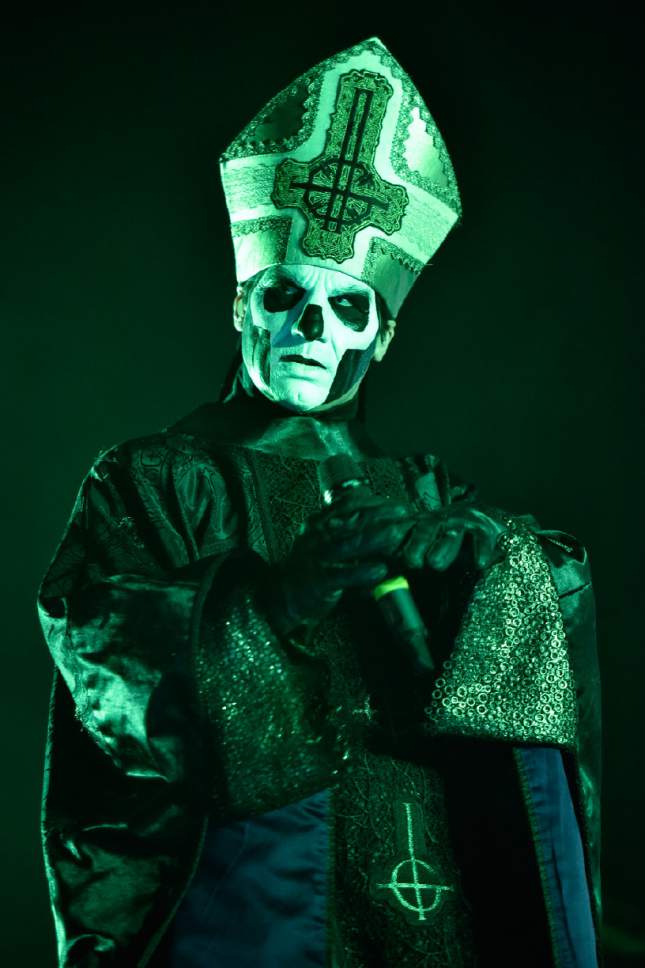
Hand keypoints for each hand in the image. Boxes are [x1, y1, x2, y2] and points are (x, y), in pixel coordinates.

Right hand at [264, 492, 409, 634]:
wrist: (283, 594)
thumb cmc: (312, 566)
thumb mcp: (323, 540)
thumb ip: (345, 528)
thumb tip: (378, 515)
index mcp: (319, 523)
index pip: (348, 504)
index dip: (373, 502)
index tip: (394, 502)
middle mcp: (318, 536)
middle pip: (353, 520)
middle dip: (381, 514)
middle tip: (403, 511)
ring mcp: (318, 558)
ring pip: (350, 544)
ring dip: (376, 537)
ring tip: (397, 533)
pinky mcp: (320, 581)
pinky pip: (344, 575)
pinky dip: (363, 572)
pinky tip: (380, 570)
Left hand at [324, 492, 507, 573]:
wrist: (481, 528)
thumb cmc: (440, 550)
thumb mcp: (415, 555)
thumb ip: (393, 566)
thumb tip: (361, 583)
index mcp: (417, 526)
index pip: (402, 529)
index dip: (392, 540)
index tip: (381, 556)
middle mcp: (439, 521)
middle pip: (426, 528)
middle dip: (417, 543)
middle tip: (410, 561)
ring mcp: (463, 522)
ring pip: (452, 532)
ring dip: (443, 547)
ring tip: (434, 564)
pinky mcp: (486, 529)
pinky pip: (483, 538)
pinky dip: (482, 549)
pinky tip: (479, 564)